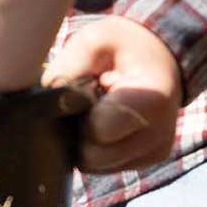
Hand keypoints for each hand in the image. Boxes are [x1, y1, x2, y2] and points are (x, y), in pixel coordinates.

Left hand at [45, 16, 182, 173]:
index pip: (96, 132)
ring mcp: (155, 152)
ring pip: (95, 166)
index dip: (81, 114)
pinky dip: (99, 147)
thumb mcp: (92, 40)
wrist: (159, 57)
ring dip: (87, 141)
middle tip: (92, 103)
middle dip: (80, 132)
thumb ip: (66, 69)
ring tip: (101, 111)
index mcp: (152, 101)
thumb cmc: (122, 48)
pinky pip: (105, 166)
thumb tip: (46, 104)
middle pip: (92, 158)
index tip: (91, 90)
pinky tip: (109, 123)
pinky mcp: (148, 160)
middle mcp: (160, 133)